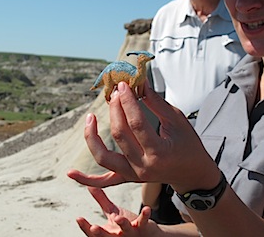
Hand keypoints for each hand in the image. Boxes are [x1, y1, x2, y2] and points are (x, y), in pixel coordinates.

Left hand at [69, 82, 219, 192]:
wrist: (192, 172)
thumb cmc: (188, 145)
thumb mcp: (177, 120)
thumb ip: (155, 102)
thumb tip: (138, 82)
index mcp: (159, 152)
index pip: (136, 123)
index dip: (127, 101)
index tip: (122, 85)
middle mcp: (144, 167)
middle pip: (119, 135)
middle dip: (114, 109)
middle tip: (115, 93)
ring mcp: (134, 175)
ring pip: (104, 157)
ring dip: (92, 137)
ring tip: (90, 118)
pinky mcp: (128, 178)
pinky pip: (105, 180)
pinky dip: (87, 179)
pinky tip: (70, 172)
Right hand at [77, 187, 153, 235]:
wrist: (148, 234)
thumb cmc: (127, 224)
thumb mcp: (112, 212)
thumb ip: (101, 200)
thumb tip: (90, 185)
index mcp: (108, 232)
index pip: (93, 232)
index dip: (85, 227)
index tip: (78, 218)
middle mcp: (118, 235)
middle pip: (106, 236)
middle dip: (99, 233)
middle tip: (94, 228)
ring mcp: (130, 233)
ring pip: (126, 229)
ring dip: (122, 224)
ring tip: (118, 218)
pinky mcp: (143, 227)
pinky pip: (143, 222)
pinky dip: (144, 216)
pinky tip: (146, 208)